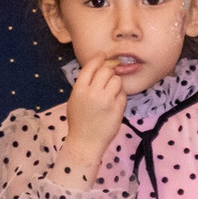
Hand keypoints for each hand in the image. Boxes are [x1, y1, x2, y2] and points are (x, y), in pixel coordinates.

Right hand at [59, 53, 129, 178]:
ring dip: (116, 84)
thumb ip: (84, 86)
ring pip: (117, 80)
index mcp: (79, 90)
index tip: (103, 56)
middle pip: (106, 71)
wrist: (85, 142)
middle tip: (108, 80)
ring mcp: (106, 100)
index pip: (90, 67)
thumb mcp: (75, 101)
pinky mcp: (117, 107)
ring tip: (111, 94)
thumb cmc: (79, 122)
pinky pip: (123, 94)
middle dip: (109, 73)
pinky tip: (113, 105)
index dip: (98, 59)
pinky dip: (120, 97)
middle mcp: (92, 93)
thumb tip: (98, 69)